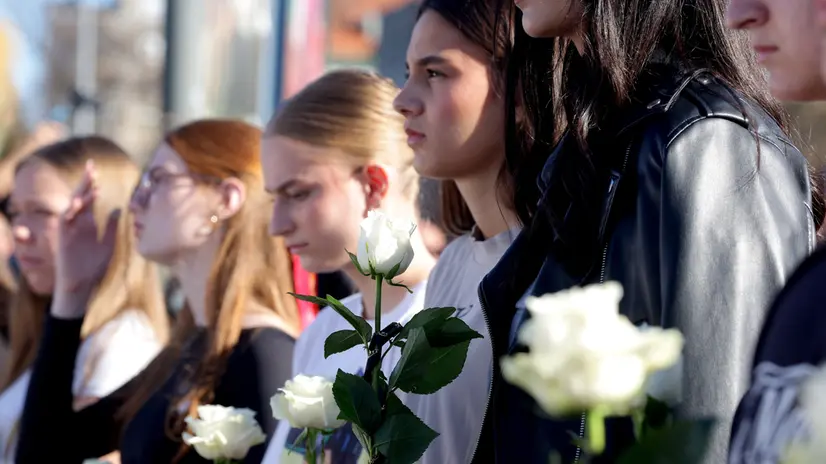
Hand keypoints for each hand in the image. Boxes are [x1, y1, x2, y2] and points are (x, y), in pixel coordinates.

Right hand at [53, 161, 119, 316]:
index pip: (89, 200)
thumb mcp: (108, 243)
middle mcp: (77, 224)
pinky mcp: (63, 237)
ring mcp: (69, 229)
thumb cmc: (94, 267)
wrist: (82, 285)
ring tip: (92, 181)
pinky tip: (80, 200)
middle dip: (85, 182)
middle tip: (92, 166)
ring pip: (72, 205)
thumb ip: (111, 226)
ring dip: (80, 193)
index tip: (98, 173)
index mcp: (87, 224)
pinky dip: (72, 209)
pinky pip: (65, 219)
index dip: (92, 186)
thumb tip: (119, 208)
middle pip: (80, 197)